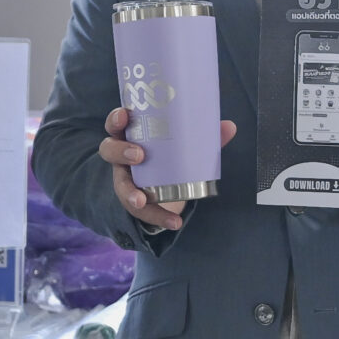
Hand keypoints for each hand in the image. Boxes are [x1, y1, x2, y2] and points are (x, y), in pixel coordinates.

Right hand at [98, 106, 235, 230]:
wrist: (165, 189)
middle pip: (109, 150)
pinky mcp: (134, 201)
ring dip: (130, 193)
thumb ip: (204, 136)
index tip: (123, 116)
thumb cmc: (170, 156)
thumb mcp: (184, 145)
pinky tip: (173, 222)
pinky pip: (141, 211)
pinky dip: (158, 216)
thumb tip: (229, 126)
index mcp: (132, 135)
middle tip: (138, 155)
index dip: (116, 118)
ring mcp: (125, 180)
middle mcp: (122, 157)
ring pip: (120, 185)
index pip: (116, 124)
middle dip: (120, 152)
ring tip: (142, 200)